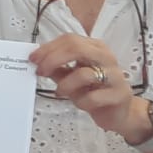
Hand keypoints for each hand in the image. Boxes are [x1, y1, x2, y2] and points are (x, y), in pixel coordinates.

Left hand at [30, 35, 150, 140]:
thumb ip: (56, 68)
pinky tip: (81, 103)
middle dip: (53, 59)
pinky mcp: (119, 95)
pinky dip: (81, 102)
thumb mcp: (71, 77)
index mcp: (95, 48)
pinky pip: (92, 97)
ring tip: (60, 92)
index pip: (70, 39)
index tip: (33, 59)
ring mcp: (115, 76)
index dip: (48, 48)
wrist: (118, 113)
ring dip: (65, 85)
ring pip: (84, 74)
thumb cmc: (94, 91)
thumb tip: (37, 60)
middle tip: (40, 71)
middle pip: (77, 48)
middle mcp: (106, 58)